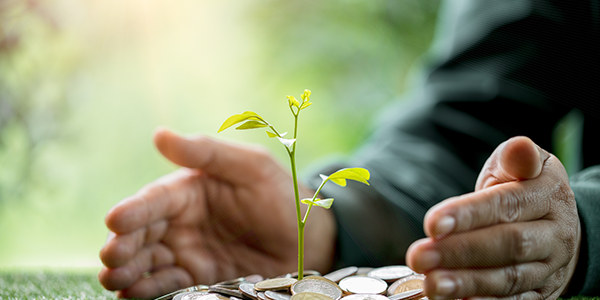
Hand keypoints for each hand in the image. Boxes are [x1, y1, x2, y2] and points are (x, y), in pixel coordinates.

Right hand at [98, 128, 335, 298]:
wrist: (308, 241)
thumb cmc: (281, 196)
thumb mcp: (250, 167)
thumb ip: (208, 152)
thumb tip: (160, 134)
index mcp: (189, 191)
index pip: (154, 200)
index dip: (133, 210)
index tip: (115, 220)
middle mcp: (181, 222)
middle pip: (142, 234)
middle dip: (122, 246)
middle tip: (111, 257)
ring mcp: (188, 252)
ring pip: (148, 262)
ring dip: (129, 272)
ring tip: (116, 281)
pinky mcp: (198, 278)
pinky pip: (169, 285)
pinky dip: (150, 290)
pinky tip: (136, 295)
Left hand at [406, 136, 580, 298]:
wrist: (560, 224)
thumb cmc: (524, 187)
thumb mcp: (522, 165)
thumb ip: (514, 159)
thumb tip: (518, 148)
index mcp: (547, 195)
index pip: (506, 205)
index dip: (469, 215)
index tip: (431, 224)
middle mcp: (554, 234)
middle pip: (507, 245)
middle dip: (460, 252)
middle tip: (419, 257)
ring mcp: (549, 268)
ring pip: (509, 279)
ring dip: (467, 284)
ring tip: (431, 284)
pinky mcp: (541, 293)